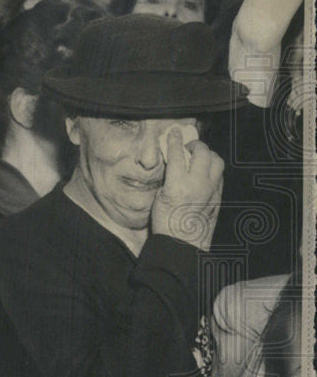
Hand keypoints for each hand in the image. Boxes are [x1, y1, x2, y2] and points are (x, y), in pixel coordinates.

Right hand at [150, 129, 223, 250]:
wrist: (182, 244)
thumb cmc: (166, 224)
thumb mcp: (158, 198)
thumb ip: (167, 178)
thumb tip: (171, 164)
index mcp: (177, 184)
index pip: (177, 153)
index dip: (174, 140)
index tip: (173, 132)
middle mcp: (197, 184)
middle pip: (202, 152)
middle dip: (195, 144)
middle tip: (187, 146)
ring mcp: (211, 190)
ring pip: (217, 161)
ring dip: (208, 155)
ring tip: (199, 157)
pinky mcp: (218, 197)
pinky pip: (219, 175)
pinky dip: (212, 169)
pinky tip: (205, 173)